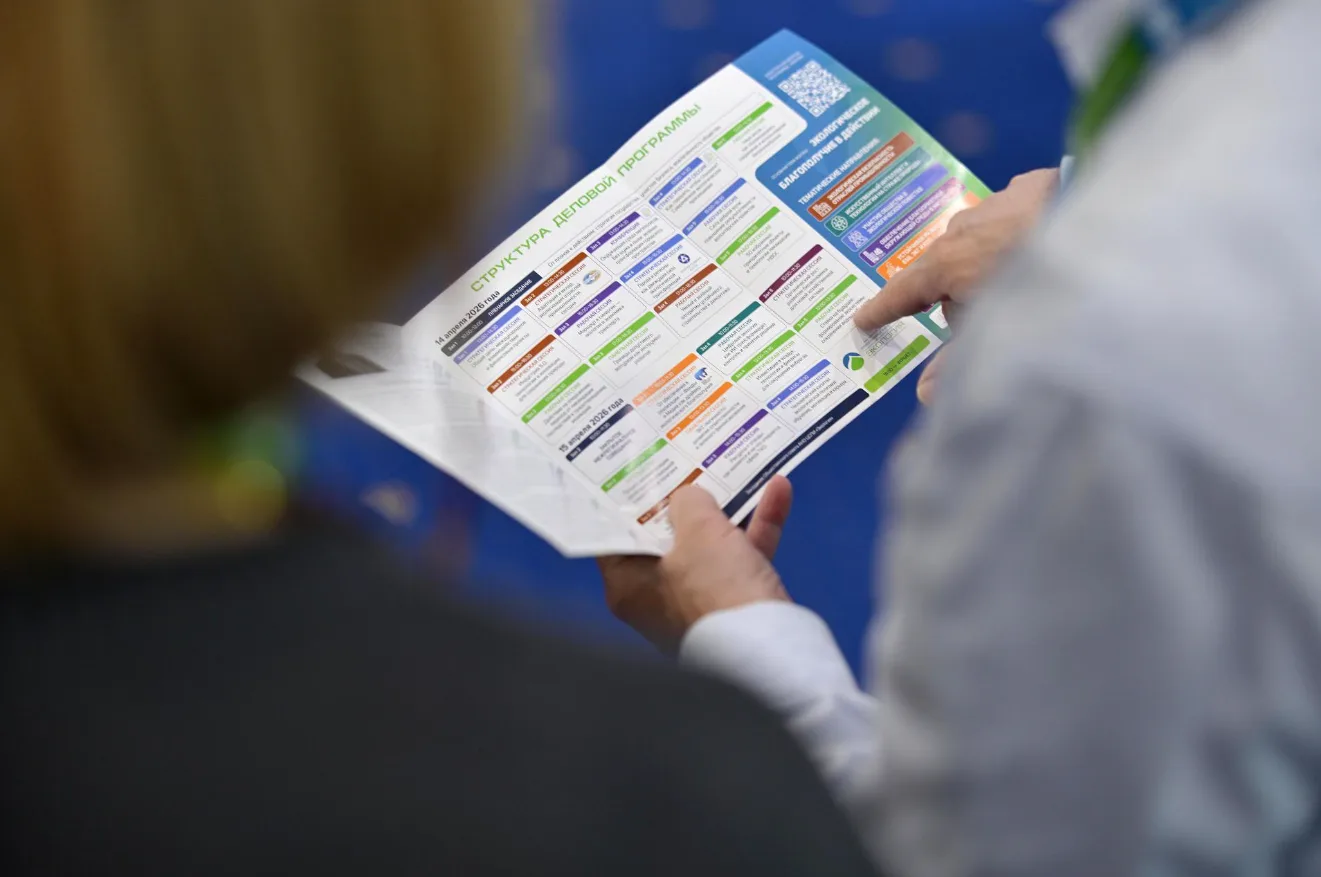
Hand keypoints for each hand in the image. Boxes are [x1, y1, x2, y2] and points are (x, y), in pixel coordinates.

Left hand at [598, 476, 792, 652]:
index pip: (617, 537)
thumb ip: (688, 502)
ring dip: (730, 507)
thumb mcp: (697, 530)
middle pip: (666, 537)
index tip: (637, 469)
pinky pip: (743, 559)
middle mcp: (657, 598)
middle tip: (686, 458)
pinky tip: (779, 490)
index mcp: (629, 585)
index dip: (627, 501)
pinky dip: (758, 528)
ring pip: (711, 545)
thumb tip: (687, 497)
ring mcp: (699, 603)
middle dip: (685, 499)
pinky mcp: (736, 606)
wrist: (770, 649)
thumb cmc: (716, 588)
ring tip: (739, 466)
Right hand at [853, 168, 1059, 402]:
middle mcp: (961, 230)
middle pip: (947, 273)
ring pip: (981, 243)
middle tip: (990, 321)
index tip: (864, 320)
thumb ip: (959, 363)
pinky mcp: (1032, 186)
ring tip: (1030, 281)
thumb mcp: (998, 333)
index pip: (902, 292)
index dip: (882, 309)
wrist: (1106, 224)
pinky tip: (1048, 242)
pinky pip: (1014, 215)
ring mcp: (995, 203)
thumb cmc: (1045, 288)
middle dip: (960, 298)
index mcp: (946, 264)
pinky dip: (1023, 232)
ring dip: (993, 262)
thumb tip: (926, 395)